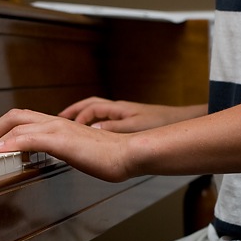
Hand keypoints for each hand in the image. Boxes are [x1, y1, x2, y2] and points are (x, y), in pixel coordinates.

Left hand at [0, 108, 134, 181]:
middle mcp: (56, 122)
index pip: (26, 119)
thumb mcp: (81, 150)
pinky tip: (0, 152)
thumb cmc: (111, 155)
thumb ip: (67, 149)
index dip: (7, 129)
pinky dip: (10, 143)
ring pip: (18, 124)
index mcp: (61, 125)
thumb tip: (59, 155)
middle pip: (15, 115)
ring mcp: (58, 129)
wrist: (128, 153)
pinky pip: (28, 138)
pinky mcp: (60, 140)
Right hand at [59, 96, 205, 132]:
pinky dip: (95, 124)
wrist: (180, 121)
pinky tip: (94, 134)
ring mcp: (124, 114)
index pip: (90, 109)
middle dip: (74, 112)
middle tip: (60, 119)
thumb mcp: (135, 127)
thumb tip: (92, 130)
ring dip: (84, 117)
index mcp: (118, 109)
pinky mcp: (130, 121)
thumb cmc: (161, 122)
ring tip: (72, 126)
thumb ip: (114, 128)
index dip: (76, 117)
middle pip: (91, 106)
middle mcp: (119, 109)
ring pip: (98, 112)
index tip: (64, 126)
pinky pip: (106, 119)